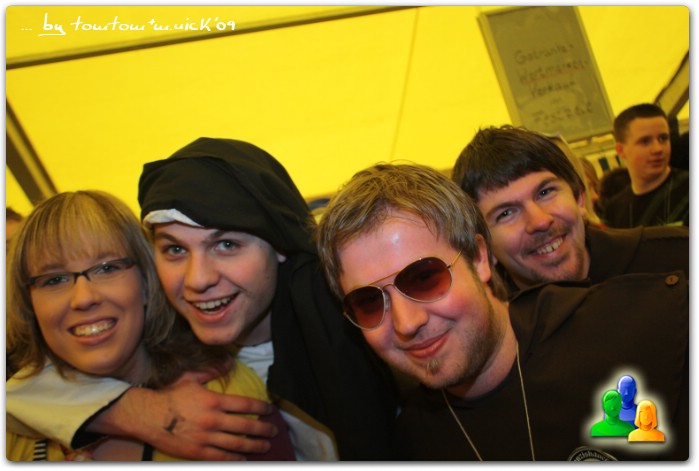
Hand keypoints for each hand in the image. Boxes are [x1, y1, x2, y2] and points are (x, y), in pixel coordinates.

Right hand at [93, 374, 277, 459]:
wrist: (147, 416)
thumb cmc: (170, 396)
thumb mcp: (191, 378)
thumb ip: (212, 371)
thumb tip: (230, 362)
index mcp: (214, 400)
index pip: (245, 404)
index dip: (260, 408)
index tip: (269, 410)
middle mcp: (213, 420)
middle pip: (246, 427)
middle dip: (263, 430)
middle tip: (274, 431)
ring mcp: (206, 438)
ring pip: (237, 444)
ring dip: (254, 446)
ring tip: (265, 446)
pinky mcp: (197, 452)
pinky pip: (222, 457)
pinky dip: (235, 458)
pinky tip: (244, 458)